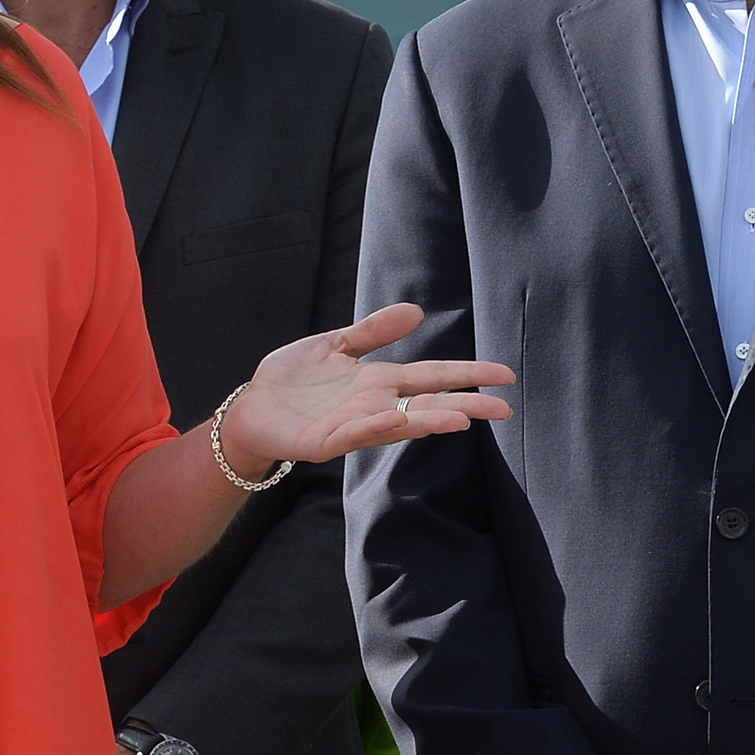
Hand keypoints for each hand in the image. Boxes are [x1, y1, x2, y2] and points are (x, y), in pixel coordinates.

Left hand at [215, 303, 514, 480]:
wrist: (250, 408)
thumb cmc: (291, 380)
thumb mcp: (335, 345)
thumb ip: (374, 331)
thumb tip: (417, 312)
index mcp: (380, 382)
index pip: (434, 376)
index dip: (468, 374)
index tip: (504, 375)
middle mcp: (375, 406)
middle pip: (429, 403)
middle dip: (466, 405)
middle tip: (504, 408)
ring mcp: (353, 426)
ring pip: (400, 424)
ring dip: (429, 421)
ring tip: (463, 420)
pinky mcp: (326, 442)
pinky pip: (356, 434)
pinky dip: (378, 427)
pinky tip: (397, 420)